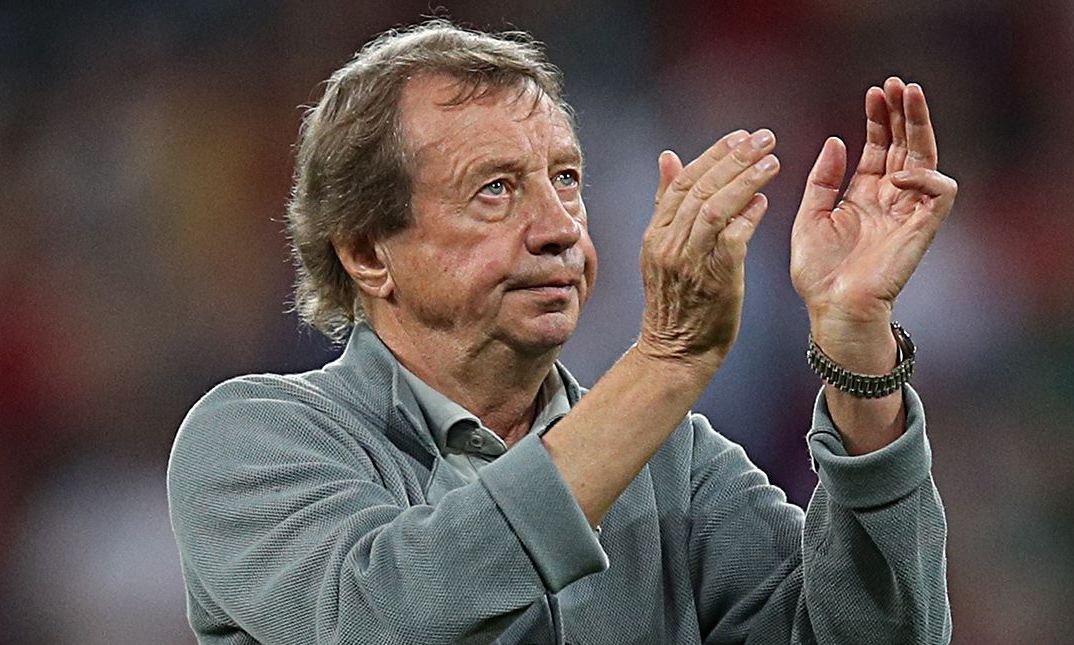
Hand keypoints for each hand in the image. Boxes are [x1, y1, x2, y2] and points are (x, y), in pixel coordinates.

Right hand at [637, 129, 779, 369]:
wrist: (676, 351)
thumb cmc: (676, 302)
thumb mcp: (661, 249)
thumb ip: (667, 203)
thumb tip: (668, 157)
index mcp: (655, 233)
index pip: (683, 181)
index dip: (713, 154)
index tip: (740, 136)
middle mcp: (668, 243)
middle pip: (701, 188)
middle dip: (735, 158)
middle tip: (764, 138)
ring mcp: (688, 261)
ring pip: (715, 207)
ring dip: (746, 180)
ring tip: (772, 161)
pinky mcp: (713, 278)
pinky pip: (732, 237)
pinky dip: (749, 216)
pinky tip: (765, 201)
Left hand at [791, 78, 956, 347]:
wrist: (832, 308)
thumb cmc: (820, 271)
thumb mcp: (810, 217)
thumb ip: (823, 180)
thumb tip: (837, 140)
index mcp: (863, 194)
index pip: (879, 146)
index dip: (879, 119)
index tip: (873, 92)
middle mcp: (889, 197)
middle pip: (905, 145)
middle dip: (903, 113)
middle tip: (897, 84)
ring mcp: (908, 211)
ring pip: (926, 158)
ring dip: (920, 126)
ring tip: (908, 97)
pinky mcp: (922, 229)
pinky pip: (941, 193)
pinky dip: (926, 177)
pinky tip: (900, 173)